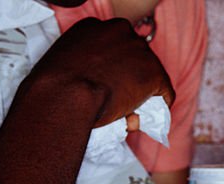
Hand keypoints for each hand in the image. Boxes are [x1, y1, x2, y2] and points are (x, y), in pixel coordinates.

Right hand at [27, 17, 173, 126]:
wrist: (67, 94)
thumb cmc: (57, 86)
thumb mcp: (65, 62)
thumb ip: (85, 64)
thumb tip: (101, 83)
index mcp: (94, 26)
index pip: (115, 45)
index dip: (116, 66)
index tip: (110, 81)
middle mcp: (119, 31)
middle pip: (135, 56)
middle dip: (130, 77)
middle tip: (118, 98)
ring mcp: (139, 50)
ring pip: (150, 74)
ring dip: (142, 93)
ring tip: (126, 111)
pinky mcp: (154, 72)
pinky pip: (165, 92)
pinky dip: (160, 105)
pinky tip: (147, 116)